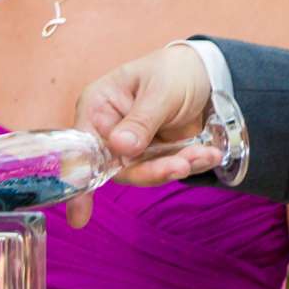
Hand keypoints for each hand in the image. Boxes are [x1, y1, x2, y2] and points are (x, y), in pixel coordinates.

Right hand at [65, 44, 220, 226]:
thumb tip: (120, 146)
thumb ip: (141, 120)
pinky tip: (209, 154)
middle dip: (152, 170)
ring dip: (175, 167)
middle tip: (182, 165)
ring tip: (203, 154)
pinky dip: (190, 165)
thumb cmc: (172, 71)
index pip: (84, 149)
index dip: (81, 180)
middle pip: (117, 168)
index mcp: (98, 108)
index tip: (79, 216)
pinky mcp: (155, 157)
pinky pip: (167, 170)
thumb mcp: (160, 90)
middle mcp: (109, 131)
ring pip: (145, 173)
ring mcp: (132, 147)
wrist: (206, 73)